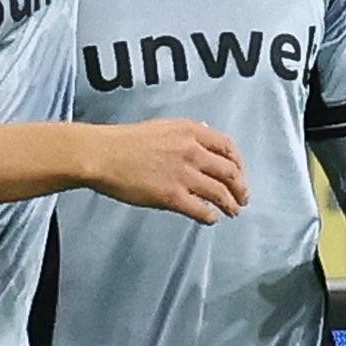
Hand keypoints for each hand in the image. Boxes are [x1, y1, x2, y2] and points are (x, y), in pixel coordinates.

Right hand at [83, 119, 248, 224]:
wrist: (103, 155)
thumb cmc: (126, 142)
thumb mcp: (163, 127)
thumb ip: (187, 134)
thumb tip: (205, 136)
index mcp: (190, 131)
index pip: (228, 147)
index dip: (239, 163)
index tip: (240, 174)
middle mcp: (192, 151)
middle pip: (230, 171)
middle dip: (240, 188)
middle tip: (242, 198)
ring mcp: (183, 174)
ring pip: (220, 192)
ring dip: (230, 204)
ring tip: (232, 212)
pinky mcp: (172, 195)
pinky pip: (201, 209)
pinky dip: (210, 216)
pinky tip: (210, 219)